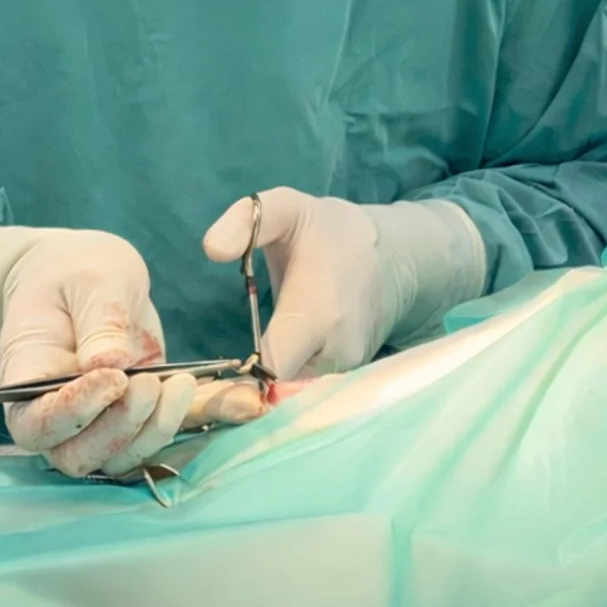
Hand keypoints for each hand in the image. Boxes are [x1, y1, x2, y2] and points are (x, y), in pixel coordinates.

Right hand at [0, 214, 260, 477]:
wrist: (82, 277)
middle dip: (120, 428)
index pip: (38, 423)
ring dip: (157, 430)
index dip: (73, 413)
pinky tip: (244, 407)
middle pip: (79, 454)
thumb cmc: (74, 271)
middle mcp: (59, 413)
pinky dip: (206, 422)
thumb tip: (110, 363)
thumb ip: (99, 317)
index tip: (112, 379)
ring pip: (123, 455)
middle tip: (152, 383)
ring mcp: (101, 418)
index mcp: (28, 379)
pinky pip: (170, 428)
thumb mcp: (89, 277)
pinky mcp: (142, 410)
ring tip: (185, 384)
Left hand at [202, 189, 486, 379]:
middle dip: (247, 386)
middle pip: (277, 393)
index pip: (272, 372)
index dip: (239, 378)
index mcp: (318, 314)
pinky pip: (309, 398)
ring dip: (268, 387)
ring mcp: (347, 374)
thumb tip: (211, 248)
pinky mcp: (351, 385)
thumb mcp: (288, 207)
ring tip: (251, 363)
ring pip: (293, 398)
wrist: (395, 258)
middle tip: (221, 370)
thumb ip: (248, 220)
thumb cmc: (332, 233)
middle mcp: (337, 354)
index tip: (216, 372)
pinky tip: (276, 369)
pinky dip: (289, 390)